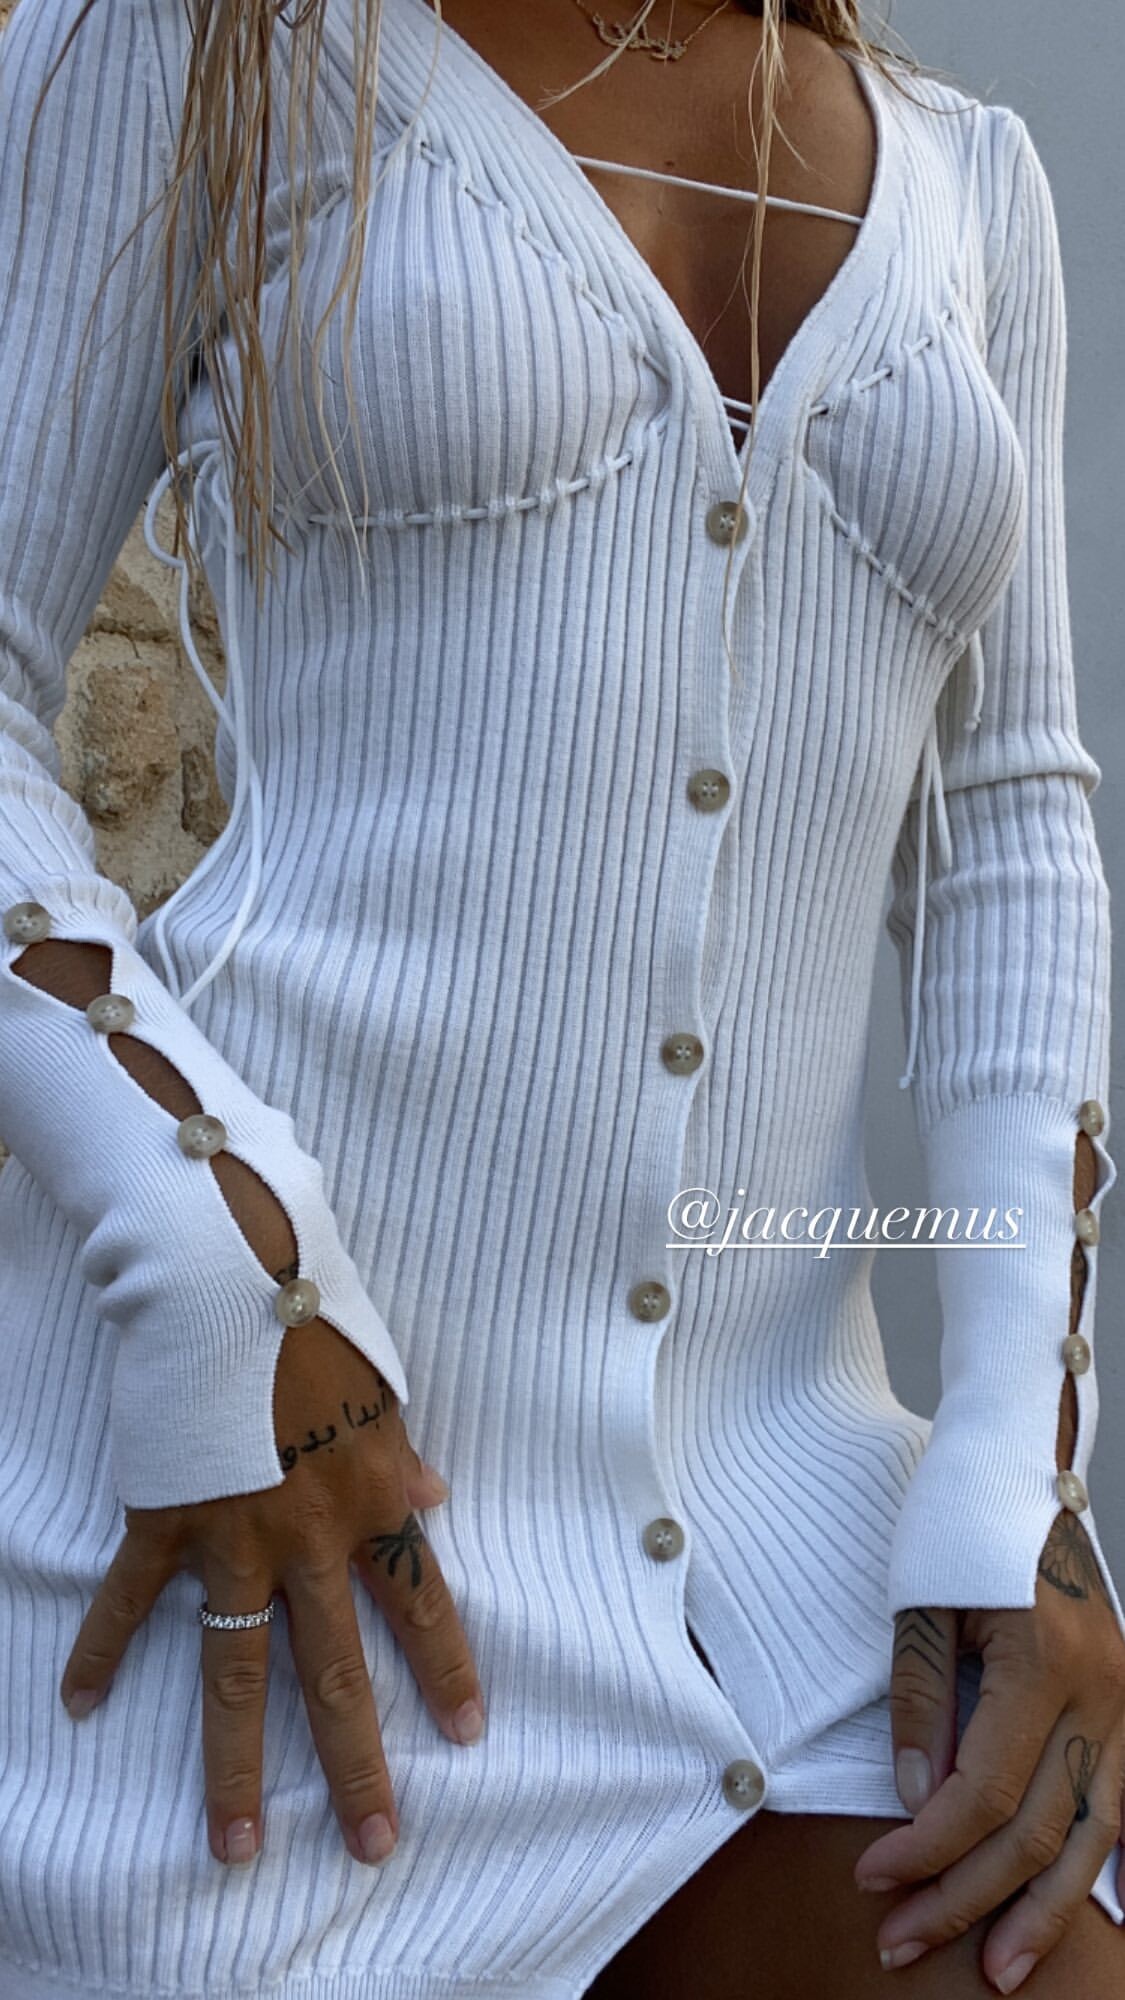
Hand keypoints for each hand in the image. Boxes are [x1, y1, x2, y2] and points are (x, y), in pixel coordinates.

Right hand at [59, 1316, 483, 1868]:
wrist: (229, 1280)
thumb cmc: (314, 1320)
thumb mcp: (383, 1388)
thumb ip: (402, 1453)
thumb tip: (436, 1492)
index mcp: (370, 1499)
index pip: (420, 1604)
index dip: (447, 1671)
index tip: (468, 1735)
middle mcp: (308, 1537)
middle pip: (337, 1671)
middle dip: (357, 1764)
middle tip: (373, 1843)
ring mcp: (232, 1537)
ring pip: (238, 1672)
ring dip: (236, 1763)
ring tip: (235, 1842)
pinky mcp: (164, 1521)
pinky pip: (129, 1602)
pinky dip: (99, 1649)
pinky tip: (77, 1703)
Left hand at [854, 1510, 1124, 1991]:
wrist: (1022, 1459)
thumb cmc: (961, 1520)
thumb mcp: (921, 1603)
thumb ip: (921, 1704)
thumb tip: (914, 1802)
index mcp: (1045, 1663)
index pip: (984, 1794)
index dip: (926, 1850)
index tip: (872, 1879)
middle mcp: (1102, 1691)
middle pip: (1039, 1831)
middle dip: (967, 1899)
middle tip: (903, 1941)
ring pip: (1096, 1836)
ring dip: (1042, 1910)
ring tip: (997, 1969)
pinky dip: (1102, 1862)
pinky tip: (1074, 1907)